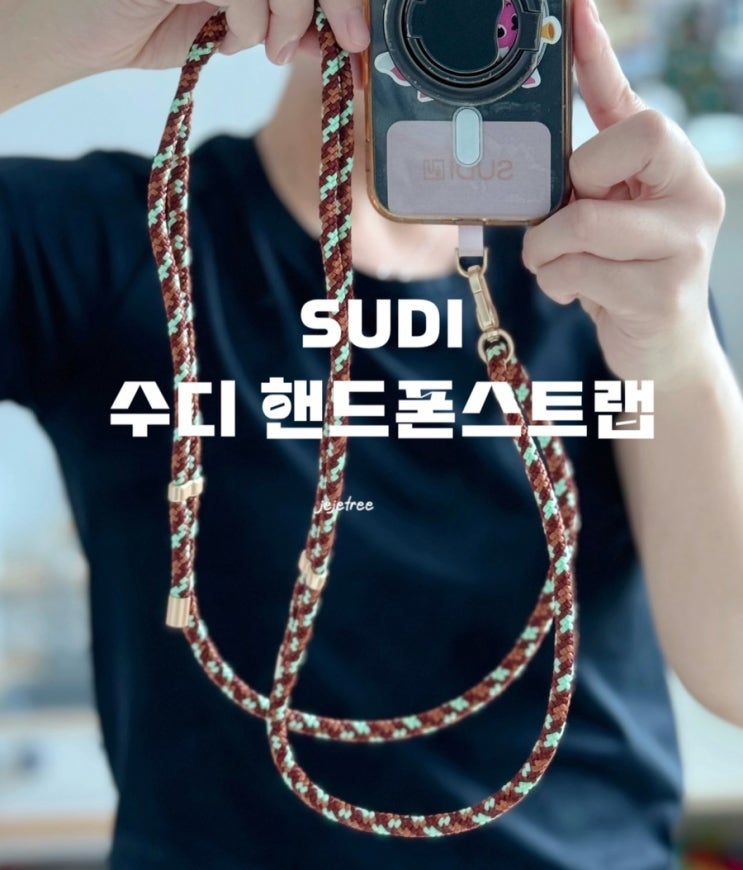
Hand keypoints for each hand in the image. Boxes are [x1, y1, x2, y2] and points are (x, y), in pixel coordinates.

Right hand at [4, 0, 368, 86]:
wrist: (75, 30)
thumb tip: (331, 35)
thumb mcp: (228, 23)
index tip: (355, 31)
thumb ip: (277, 21)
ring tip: (268, 48)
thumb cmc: (143, 18)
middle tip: (345, 40)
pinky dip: (250, 22)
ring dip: (287, 16)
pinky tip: (226, 37)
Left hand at [522, 0, 725, 390]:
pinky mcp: (664, 292)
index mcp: (676, 166)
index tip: (572, 8)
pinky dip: (556, 284)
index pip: (636, 108)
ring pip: (583, 221)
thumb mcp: (607, 213)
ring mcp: (686, 244)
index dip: (597, 62)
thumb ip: (585, 169)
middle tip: (566, 223)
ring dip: (549, 251)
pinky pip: (578, 272)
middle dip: (566, 194)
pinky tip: (574, 293)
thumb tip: (542, 118)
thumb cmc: (623, 272)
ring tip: (559, 266)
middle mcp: (694, 194)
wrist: (661, 350)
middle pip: (608, 153)